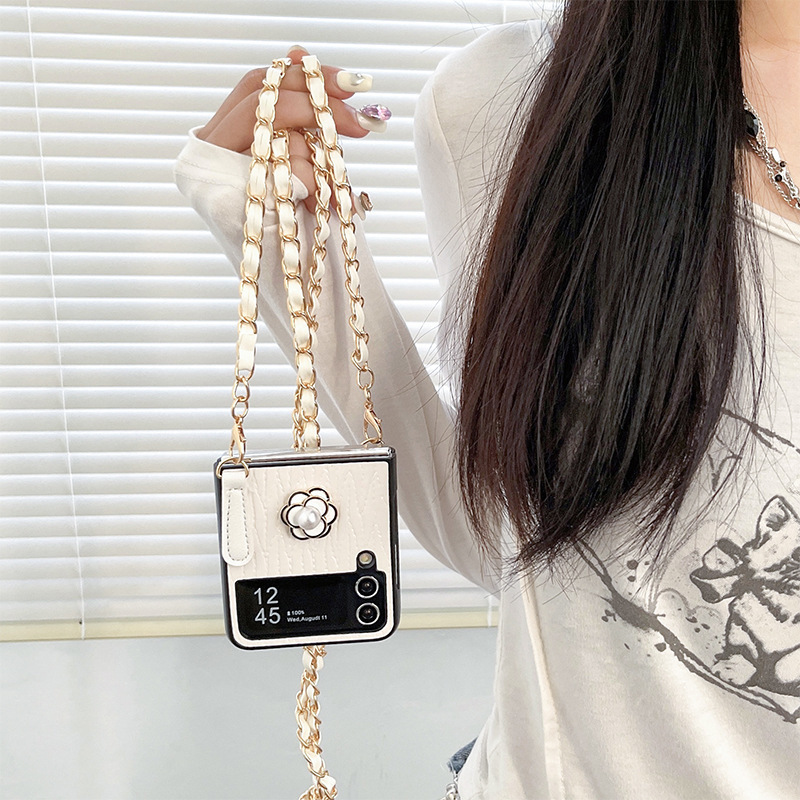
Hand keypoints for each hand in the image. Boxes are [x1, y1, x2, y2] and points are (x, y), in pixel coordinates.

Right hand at [197, 45, 386, 210]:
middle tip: (366, 124)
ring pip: (277, 137)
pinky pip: (282, 176)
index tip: (356, 83)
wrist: (284, 278)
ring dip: (318, 161)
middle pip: (268, 101)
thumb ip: (296, 111)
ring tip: (337, 189)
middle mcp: (207, 148)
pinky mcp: (225, 205)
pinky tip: (327, 203)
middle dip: (323, 109)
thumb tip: (298, 49)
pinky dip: (310, 186)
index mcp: (220, 131)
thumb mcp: (297, 159)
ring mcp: (210, 175)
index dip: (308, 75)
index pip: (261, 82)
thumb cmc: (290, 219)